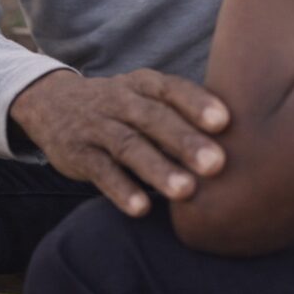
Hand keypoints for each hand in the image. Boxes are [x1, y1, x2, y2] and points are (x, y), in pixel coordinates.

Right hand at [9, 68, 229, 216]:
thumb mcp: (146, 97)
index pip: (172, 88)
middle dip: (185, 141)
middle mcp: (120, 100)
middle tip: (216, 164)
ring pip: (128, 146)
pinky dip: (120, 190)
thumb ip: (181, 112)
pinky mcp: (78, 154)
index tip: (225, 121)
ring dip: (157, 169)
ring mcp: (97, 127)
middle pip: (154, 118)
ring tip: (186, 191)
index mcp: (144, 84)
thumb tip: (241, 137)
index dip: (197, 103)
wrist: (52, 103)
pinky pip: (100, 172)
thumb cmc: (122, 106)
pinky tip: (141, 209)